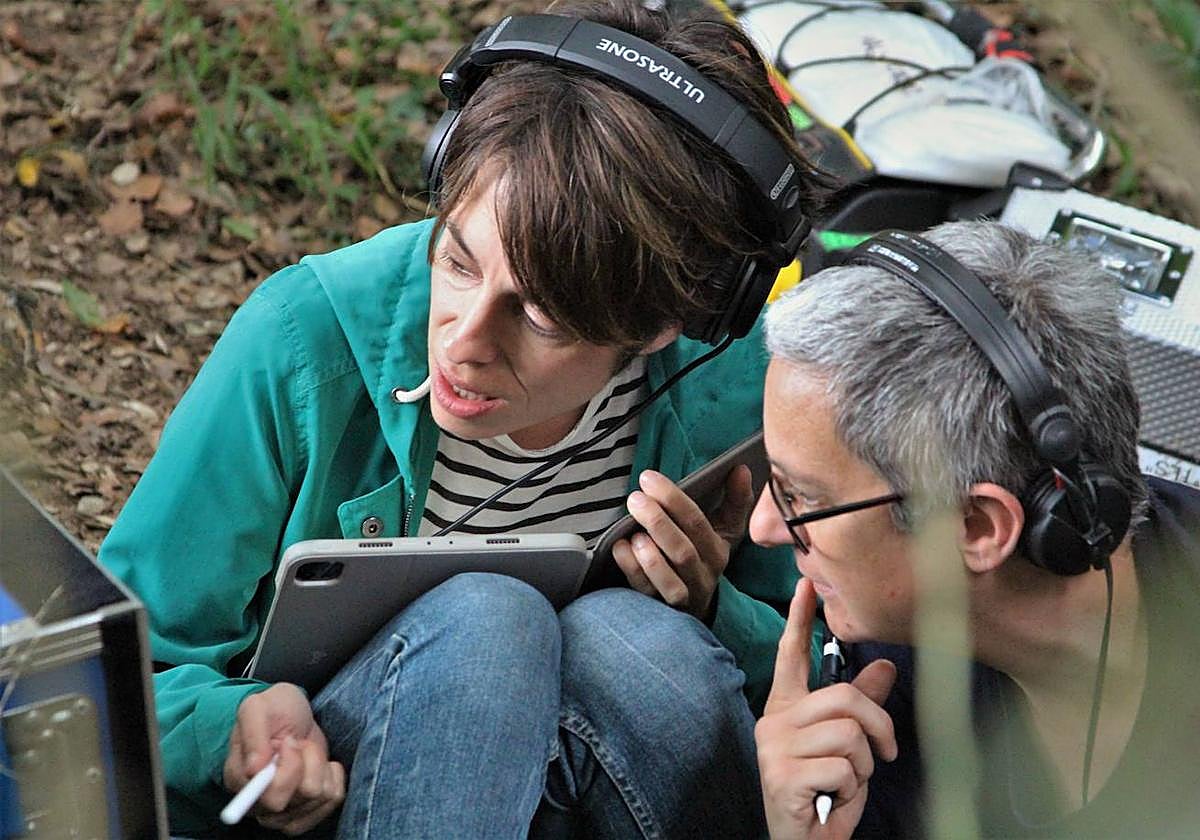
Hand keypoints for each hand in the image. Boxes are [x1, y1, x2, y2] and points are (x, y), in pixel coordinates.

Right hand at [223, 683, 345, 835]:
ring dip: (319, 764)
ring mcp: (284, 809)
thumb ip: (253, 734)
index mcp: (239, 781)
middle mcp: (259, 803)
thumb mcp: (257, 707)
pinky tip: (321, 763)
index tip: (289, 741)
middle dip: (308, 763)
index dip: (289, 770)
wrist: (292, 713)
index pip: (272, 799)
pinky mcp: (308, 806)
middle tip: (298, 742)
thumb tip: (254, 769)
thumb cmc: (273, 709)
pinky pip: (333, 799)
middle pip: (299, 800)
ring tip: (305, 749)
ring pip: (318, 797)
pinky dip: (333, 775)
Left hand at [612, 465, 754, 620]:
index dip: (674, 500)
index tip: (649, 478)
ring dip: (650, 555)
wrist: (697, 601)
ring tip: (632, 531)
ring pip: (669, 581)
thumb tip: (741, 469)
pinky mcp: (660, 607)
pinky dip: (631, 569)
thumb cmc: (704, 553)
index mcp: (718, 551)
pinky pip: (646, 592)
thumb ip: (735, 499)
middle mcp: (702, 575)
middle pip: (683, 551)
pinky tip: (621, 548)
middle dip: (657, 522)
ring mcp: (682, 595)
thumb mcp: (725, 529)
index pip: (697, 524)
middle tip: (635, 498)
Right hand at [756, 579, 898, 839]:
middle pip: (844, 697)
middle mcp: (774, 721)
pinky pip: (842, 768)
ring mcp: (774, 747)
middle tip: (883, 756)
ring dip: (863, 767)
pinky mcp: (781, 774)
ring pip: (848, 734)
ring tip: (844, 786)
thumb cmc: (823, 795)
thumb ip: (861, 706)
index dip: (799, 619)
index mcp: (787, 709)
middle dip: (878, 728)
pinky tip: (831, 801)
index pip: (791, 656)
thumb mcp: (849, 747)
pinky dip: (851, 791)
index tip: (805, 584)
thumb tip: (886, 666)